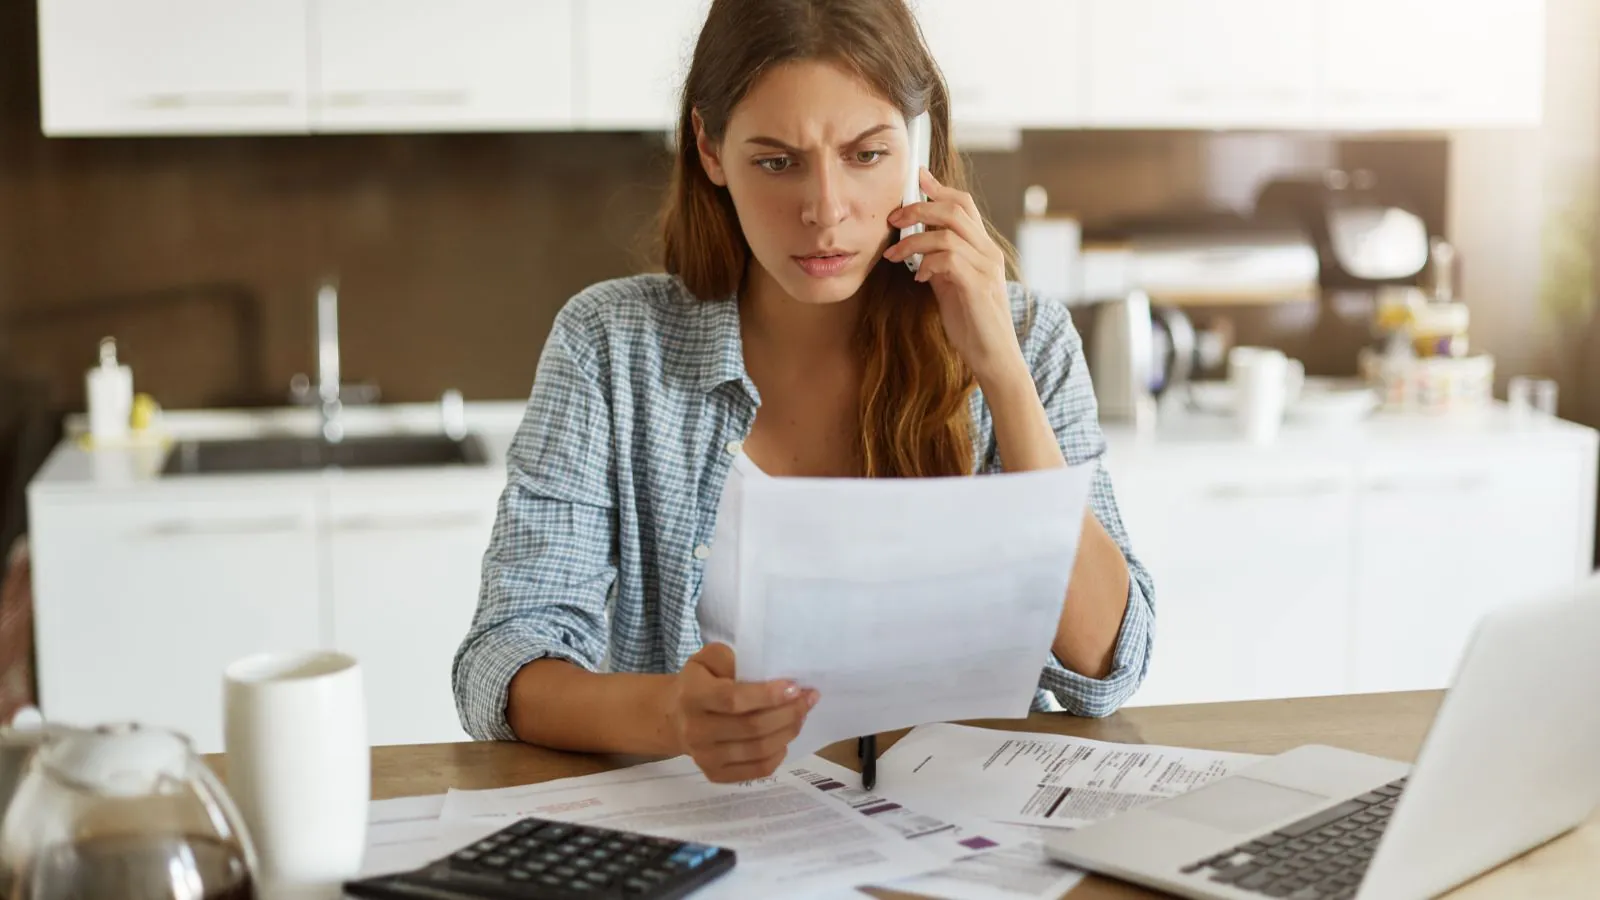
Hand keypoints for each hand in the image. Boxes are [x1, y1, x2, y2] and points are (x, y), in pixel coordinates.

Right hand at [669, 643, 818, 782]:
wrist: (675, 716)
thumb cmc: (700, 681)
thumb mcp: (709, 658)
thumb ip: (732, 658)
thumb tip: (766, 674)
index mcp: (693, 696)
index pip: (733, 700)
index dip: (768, 695)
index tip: (795, 687)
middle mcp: (695, 730)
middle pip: (752, 727)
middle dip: (788, 713)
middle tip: (808, 699)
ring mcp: (704, 757)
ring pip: (759, 750)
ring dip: (788, 731)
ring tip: (801, 715)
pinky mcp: (715, 774)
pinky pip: (757, 769)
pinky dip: (779, 754)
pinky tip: (784, 737)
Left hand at [884, 168, 1025, 386]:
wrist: (993, 357)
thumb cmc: (971, 323)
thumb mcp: (951, 285)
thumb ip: (939, 262)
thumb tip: (915, 244)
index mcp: (983, 248)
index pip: (964, 204)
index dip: (938, 188)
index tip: (915, 177)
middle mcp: (988, 252)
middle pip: (955, 209)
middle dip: (919, 208)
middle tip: (893, 220)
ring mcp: (986, 269)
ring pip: (947, 233)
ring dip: (914, 240)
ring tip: (894, 255)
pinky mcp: (978, 287)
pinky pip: (949, 260)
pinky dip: (927, 263)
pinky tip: (919, 276)